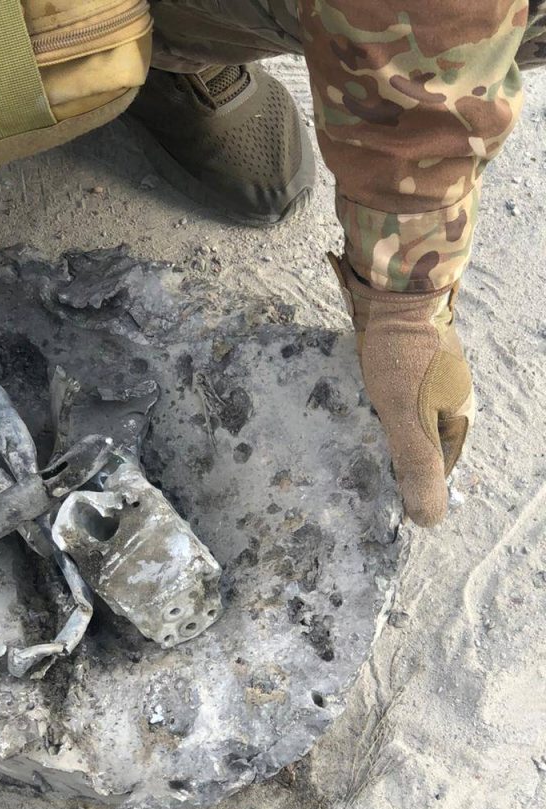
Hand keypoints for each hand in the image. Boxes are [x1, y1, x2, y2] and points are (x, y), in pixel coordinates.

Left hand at [330, 255, 474, 526]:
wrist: (395, 285)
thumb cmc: (403, 356)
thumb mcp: (409, 420)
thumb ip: (418, 468)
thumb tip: (429, 520)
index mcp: (459, 414)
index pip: (441, 467)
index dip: (415, 484)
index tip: (383, 498)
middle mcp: (449, 393)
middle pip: (424, 440)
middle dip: (398, 458)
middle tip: (362, 473)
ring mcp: (428, 371)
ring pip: (405, 414)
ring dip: (383, 430)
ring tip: (351, 445)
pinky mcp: (405, 354)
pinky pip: (390, 390)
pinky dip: (374, 403)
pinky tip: (350, 408)